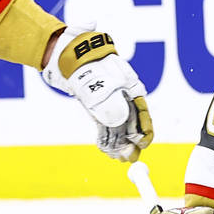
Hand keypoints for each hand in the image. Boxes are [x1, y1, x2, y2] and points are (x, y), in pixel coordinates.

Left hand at [42, 24, 153, 160]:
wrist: (67, 55)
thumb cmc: (86, 66)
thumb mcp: (99, 86)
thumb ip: (108, 106)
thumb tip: (117, 125)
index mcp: (130, 87)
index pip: (143, 112)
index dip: (145, 130)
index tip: (143, 144)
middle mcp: (122, 96)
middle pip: (131, 122)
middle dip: (131, 142)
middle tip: (129, 158)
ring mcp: (109, 100)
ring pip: (118, 126)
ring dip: (118, 143)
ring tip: (117, 157)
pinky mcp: (96, 106)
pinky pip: (105, 125)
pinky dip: (106, 137)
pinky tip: (105, 148)